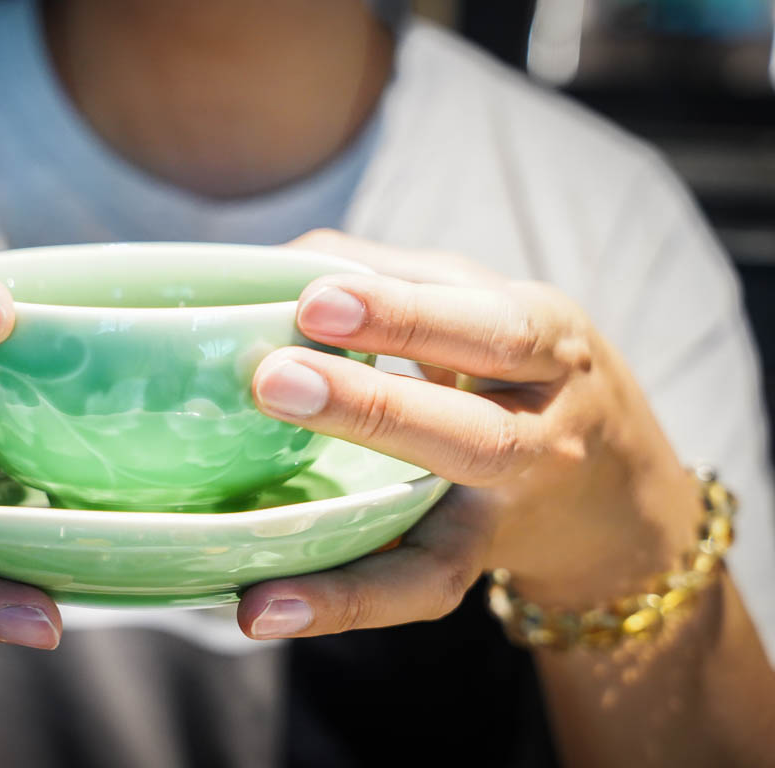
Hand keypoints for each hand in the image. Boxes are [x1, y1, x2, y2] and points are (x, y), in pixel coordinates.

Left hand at [238, 230, 701, 638]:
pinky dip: (341, 604)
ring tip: (256, 565)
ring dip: (347, 555)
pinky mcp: (475, 564)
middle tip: (273, 382)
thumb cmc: (523, 367)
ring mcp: (508, 513)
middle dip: (370, 408)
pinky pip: (415, 592)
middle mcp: (544, 435)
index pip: (485, 326)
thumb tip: (275, 263)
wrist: (615, 484)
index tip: (314, 299)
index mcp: (546, 345)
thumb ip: (395, 274)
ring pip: (445, 542)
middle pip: (469, 433)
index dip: (401, 313)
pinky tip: (263, 609)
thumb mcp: (487, 301)